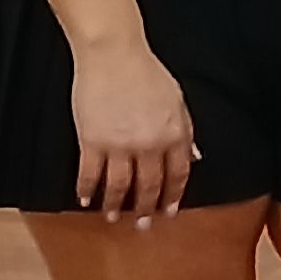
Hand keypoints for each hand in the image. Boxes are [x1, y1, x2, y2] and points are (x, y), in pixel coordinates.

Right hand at [71, 35, 199, 221]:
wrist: (114, 54)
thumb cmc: (147, 72)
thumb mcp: (178, 100)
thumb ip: (186, 131)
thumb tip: (195, 157)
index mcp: (174, 134)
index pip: (178, 174)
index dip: (173, 195)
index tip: (169, 211)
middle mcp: (149, 145)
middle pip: (150, 185)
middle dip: (147, 208)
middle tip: (143, 225)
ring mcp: (119, 145)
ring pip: (119, 186)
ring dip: (116, 205)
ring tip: (113, 217)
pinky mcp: (92, 140)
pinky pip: (90, 174)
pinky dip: (87, 189)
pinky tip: (85, 199)